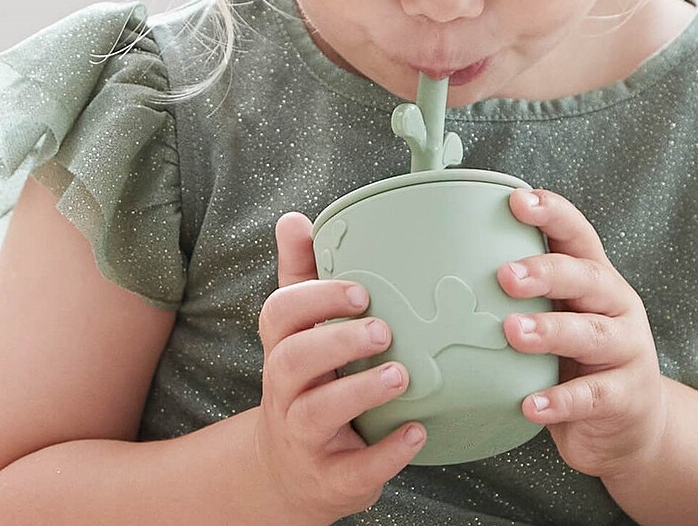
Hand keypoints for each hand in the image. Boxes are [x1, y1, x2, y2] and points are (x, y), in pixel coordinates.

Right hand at [252, 211, 426, 523]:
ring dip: (359, 392)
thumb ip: (301, 273)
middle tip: (384, 330)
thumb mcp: (301, 329)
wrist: (293, 468)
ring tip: (402, 375)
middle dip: (337, 342)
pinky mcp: (329, 478)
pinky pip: (352, 471)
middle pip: (293, 361)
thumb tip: (293, 219)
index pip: (280, 314)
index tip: (362, 291)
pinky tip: (417, 432)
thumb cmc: (309, 378)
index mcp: (282, 346)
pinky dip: (386, 454)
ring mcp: (302, 436)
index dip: (317, 299)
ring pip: (315, 414)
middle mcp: (285, 390)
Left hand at [497, 188, 668, 477]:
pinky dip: (560, 400)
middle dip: (546, 272)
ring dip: (550, 331)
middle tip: (505, 276)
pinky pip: (593, 396)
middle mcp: (616, 306)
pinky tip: (530, 403)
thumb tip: (447, 269)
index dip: (552, 213)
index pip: (577, 234)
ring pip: (592, 333)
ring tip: (512, 332)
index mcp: (594, 277)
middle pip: (586, 277)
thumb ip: (523, 292)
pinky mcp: (626, 397)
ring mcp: (627, 351)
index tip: (518, 200)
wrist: (632, 424)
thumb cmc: (576, 357)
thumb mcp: (558, 314)